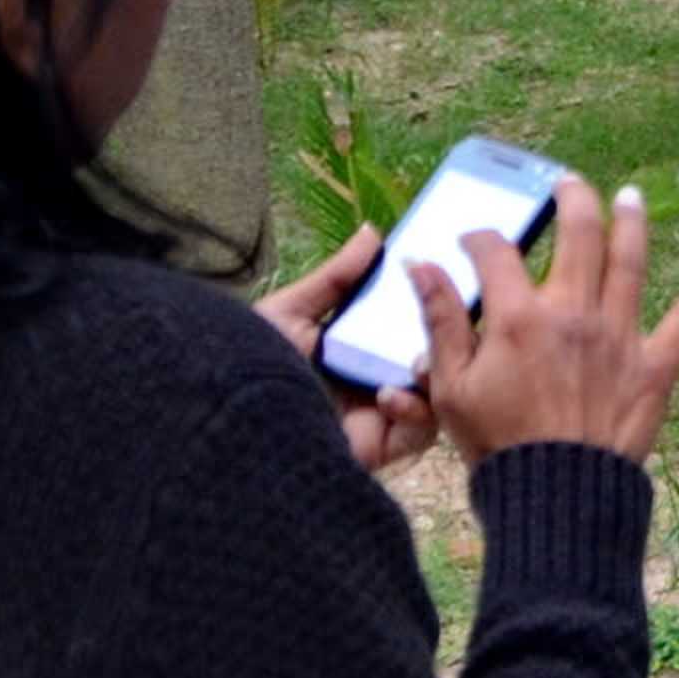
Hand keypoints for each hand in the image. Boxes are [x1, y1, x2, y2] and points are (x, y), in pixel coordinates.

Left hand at [253, 223, 438, 475]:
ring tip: (417, 355)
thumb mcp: (289, 313)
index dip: (431, 304)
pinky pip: (422, 429)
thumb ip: (335, 277)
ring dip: (434, 372)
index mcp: (355, 348)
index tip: (447, 277)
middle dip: (444, 335)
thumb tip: (374, 231)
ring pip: (435, 391)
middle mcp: (372, 380)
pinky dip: (416, 408)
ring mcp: (381, 415)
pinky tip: (388, 393)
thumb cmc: (251, 364)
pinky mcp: (382, 446)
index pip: (406, 325)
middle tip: (451, 310)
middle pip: (428, 356)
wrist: (227, 420)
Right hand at [412, 181, 678, 468]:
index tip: (474, 241)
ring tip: (629, 196)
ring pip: (631, 260)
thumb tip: (422, 266)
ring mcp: (620, 335)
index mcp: (519, 318)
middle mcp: (574, 313)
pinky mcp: (656, 363)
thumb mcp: (450, 387)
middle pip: (578, 235)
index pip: (497, 254)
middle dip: (572, 199)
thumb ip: (440, 321)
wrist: (557, 493)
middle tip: (567, 184)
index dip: (481, 239)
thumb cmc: (498, 446)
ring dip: (631, 221)